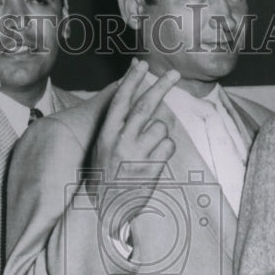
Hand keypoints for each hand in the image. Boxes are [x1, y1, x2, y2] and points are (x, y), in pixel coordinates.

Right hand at [88, 59, 178, 235]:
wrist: (105, 210)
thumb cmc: (104, 174)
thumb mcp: (102, 146)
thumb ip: (116, 122)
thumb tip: (130, 93)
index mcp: (105, 135)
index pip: (120, 101)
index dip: (131, 81)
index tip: (141, 64)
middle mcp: (121, 143)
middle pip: (145, 107)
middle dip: (160, 86)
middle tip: (173, 73)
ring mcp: (137, 156)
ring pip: (161, 127)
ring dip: (161, 132)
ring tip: (148, 148)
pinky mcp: (152, 169)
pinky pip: (168, 146)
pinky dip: (166, 149)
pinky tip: (154, 160)